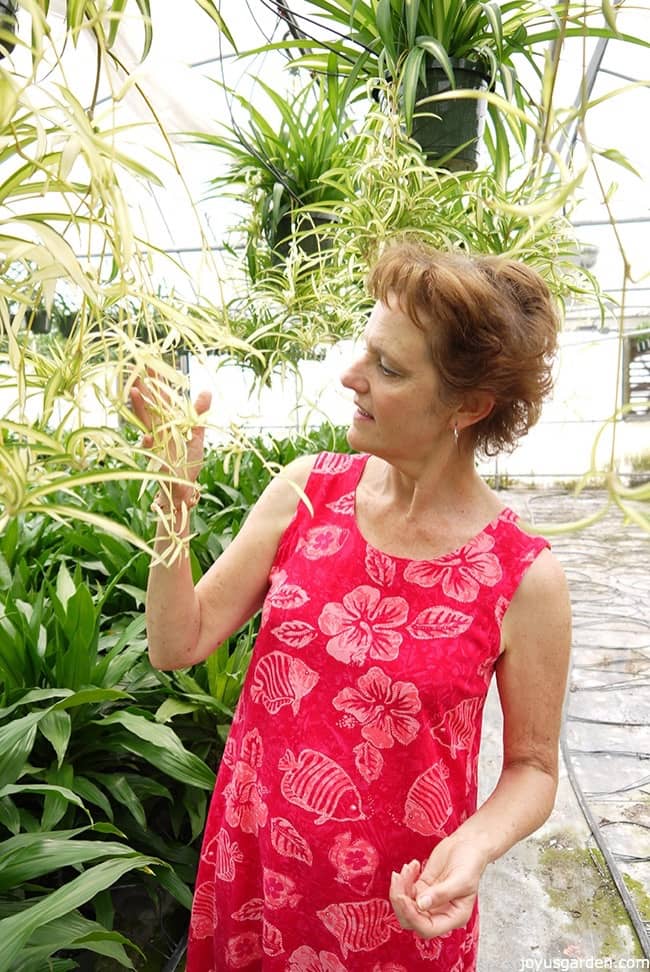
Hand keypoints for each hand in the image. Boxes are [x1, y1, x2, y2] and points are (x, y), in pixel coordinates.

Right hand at [129, 371, 211, 503]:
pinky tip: (146, 436)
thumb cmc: (188, 461)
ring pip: (145, 421)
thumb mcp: (196, 434)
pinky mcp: (157, 457)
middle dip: (143, 387)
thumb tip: (206, 390)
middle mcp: (160, 428)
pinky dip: (147, 441)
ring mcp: (156, 441)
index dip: (157, 381)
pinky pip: (150, 448)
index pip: (162, 397)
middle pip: (150, 404)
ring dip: (139, 408)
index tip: (151, 362)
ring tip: (133, 392)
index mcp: (170, 421)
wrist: (184, 488)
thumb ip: (198, 413)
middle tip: (135, 368)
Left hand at [389, 836, 486, 938]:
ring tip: (408, 868)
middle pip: (411, 919)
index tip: (403, 898)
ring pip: (406, 905)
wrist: (468, 845)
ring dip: (400, 888)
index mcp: (453, 917)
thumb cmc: (471, 863)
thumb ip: (441, 894)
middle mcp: (440, 913)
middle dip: (401, 901)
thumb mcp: (461, 879)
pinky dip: (404, 879)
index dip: (412, 916)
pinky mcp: (422, 888)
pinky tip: (412, 865)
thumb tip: (420, 904)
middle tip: (400, 879)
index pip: (427, 928)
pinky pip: (406, 890)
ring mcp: (429, 900)